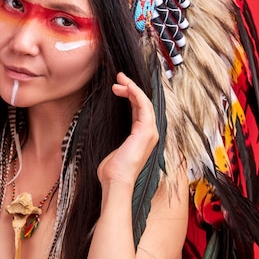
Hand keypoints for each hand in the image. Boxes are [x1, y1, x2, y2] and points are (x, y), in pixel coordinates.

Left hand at [97, 72, 157, 187]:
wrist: (116, 181)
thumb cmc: (112, 171)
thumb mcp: (113, 150)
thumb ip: (116, 142)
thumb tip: (108, 137)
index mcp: (142, 137)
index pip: (139, 110)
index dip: (130, 96)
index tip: (117, 87)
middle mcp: (150, 133)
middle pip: (143, 103)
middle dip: (131, 88)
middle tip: (118, 78)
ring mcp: (150, 131)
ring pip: (144, 102)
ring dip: (132, 88)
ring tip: (119, 79)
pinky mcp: (146, 130)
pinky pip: (143, 105)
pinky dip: (135, 93)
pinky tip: (125, 87)